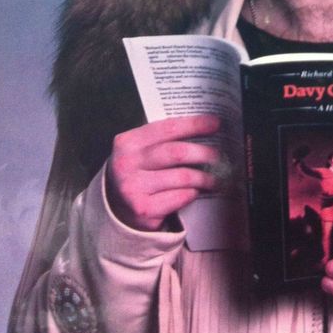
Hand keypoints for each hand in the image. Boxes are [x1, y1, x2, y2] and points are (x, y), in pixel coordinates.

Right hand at [106, 114, 220, 231]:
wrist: (113, 207)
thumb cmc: (137, 171)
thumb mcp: (140, 150)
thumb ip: (163, 138)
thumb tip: (203, 126)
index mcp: (128, 142)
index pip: (168, 128)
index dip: (194, 124)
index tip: (214, 123)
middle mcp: (127, 164)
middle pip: (177, 153)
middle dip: (204, 152)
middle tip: (219, 155)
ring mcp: (134, 188)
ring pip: (182, 177)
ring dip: (204, 177)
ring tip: (214, 177)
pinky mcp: (144, 209)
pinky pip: (180, 197)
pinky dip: (193, 193)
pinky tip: (196, 191)